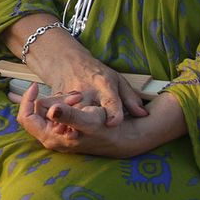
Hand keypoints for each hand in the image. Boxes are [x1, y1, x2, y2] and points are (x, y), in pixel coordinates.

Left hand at [10, 83, 144, 156]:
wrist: (121, 136)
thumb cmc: (106, 130)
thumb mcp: (89, 121)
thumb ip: (69, 116)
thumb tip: (52, 111)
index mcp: (51, 138)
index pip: (25, 117)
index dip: (27, 100)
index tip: (35, 86)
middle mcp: (51, 137)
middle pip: (37, 111)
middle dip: (53, 99)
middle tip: (74, 96)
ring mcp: (57, 133)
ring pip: (48, 108)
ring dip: (61, 99)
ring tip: (79, 97)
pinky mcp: (64, 127)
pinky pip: (56, 109)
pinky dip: (65, 102)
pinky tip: (79, 100)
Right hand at [25, 31, 148, 128]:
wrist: (67, 62)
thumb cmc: (97, 74)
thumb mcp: (118, 81)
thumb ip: (131, 99)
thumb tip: (143, 115)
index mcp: (105, 85)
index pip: (110, 100)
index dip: (112, 111)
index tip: (112, 123)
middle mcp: (87, 91)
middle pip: (87, 109)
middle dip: (88, 121)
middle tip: (91, 135)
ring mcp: (69, 95)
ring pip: (69, 113)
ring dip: (70, 125)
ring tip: (72, 137)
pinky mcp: (57, 100)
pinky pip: (56, 113)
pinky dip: (57, 123)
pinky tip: (59, 132)